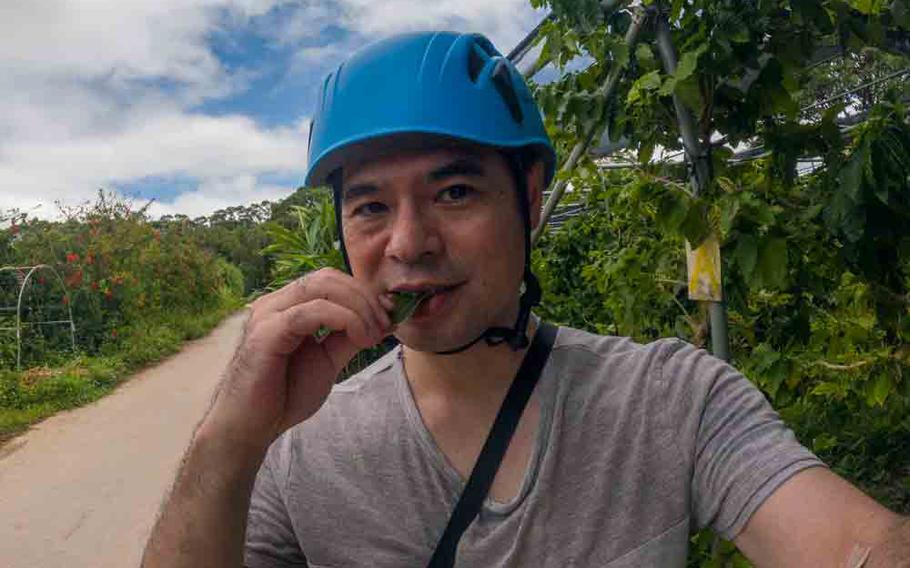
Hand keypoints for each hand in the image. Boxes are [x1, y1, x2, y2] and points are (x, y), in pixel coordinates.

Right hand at [201, 268, 392, 460]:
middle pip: (329, 278)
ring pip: (322, 287)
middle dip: (364, 297)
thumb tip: (381, 320)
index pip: (331, 280)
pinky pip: (312, 311)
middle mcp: (276, 303)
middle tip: (385, 324)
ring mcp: (269, 314)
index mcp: (288, 306)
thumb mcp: (328, 360)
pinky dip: (344, 319)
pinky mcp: (267, 332)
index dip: (363, 293)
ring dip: (358, 307)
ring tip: (372, 335)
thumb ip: (349, 337)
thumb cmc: (284, 395)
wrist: (253, 426)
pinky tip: (358, 339)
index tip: (389, 315)